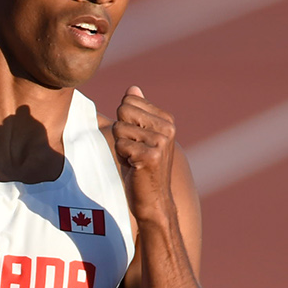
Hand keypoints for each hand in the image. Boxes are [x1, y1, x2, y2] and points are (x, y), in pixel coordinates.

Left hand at [113, 86, 177, 216]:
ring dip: (121, 146)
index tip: (136, 140)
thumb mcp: (139, 136)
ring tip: (134, 159)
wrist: (153, 200)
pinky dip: (122, 157)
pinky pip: (121, 144)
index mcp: (167, 119)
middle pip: (123, 110)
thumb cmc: (141, 167)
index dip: (124, 121)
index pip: (128, 100)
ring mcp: (161, 141)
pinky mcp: (151, 156)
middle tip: (133, 150)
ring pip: (119, 128)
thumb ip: (137, 112)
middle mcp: (168, 127)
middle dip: (121, 131)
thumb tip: (133, 88)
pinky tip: (134, 167)